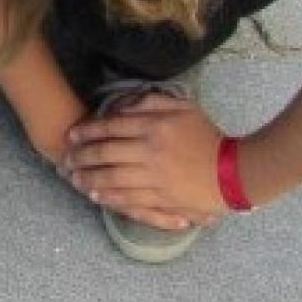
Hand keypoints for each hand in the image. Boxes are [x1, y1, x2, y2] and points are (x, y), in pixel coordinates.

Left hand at [61, 92, 228, 231]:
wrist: (236, 172)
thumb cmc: (208, 137)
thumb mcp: (184, 108)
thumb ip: (152, 102)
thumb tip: (122, 106)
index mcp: (155, 127)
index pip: (110, 127)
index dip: (87, 132)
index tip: (71, 135)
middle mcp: (150, 151)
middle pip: (105, 153)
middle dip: (80, 156)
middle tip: (64, 159)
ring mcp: (155, 177)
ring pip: (111, 178)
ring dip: (88, 178)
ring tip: (73, 178)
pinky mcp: (161, 198)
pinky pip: (127, 198)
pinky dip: (108, 196)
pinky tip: (95, 194)